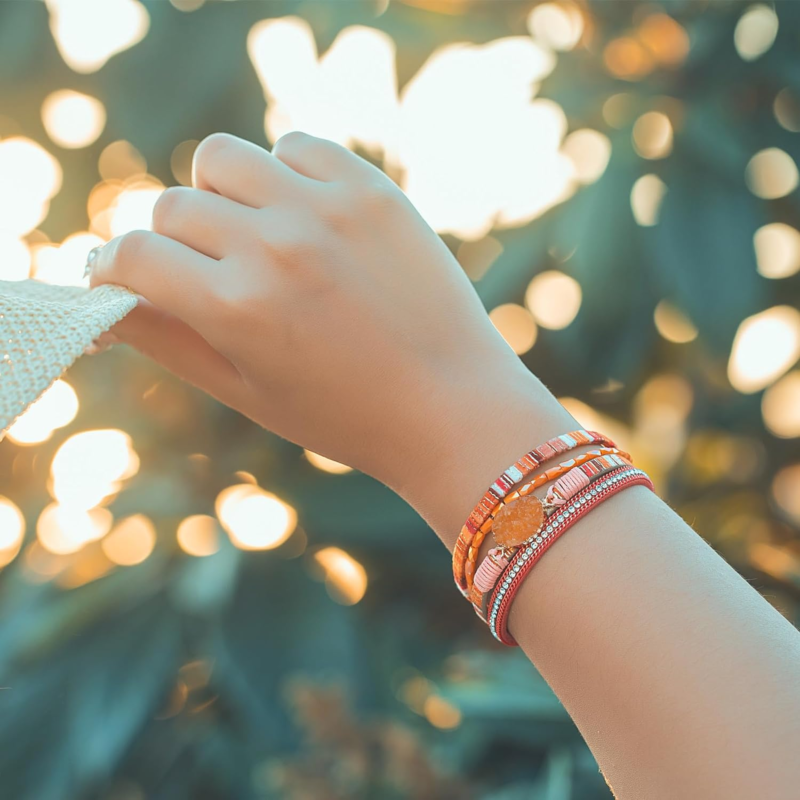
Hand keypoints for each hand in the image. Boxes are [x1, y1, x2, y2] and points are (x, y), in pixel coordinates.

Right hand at [90, 132, 573, 535]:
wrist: (450, 404)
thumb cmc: (344, 414)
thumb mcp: (244, 392)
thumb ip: (166, 340)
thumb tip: (106, 297)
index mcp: (235, 308)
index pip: (130, 256)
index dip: (118, 270)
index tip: (134, 279)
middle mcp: (274, 246)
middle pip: (173, 207)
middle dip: (177, 244)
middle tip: (216, 275)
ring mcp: (325, 208)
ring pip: (222, 159)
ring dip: (221, 193)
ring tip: (255, 233)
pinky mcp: (371, 187)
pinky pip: (295, 145)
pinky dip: (286, 174)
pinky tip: (307, 217)